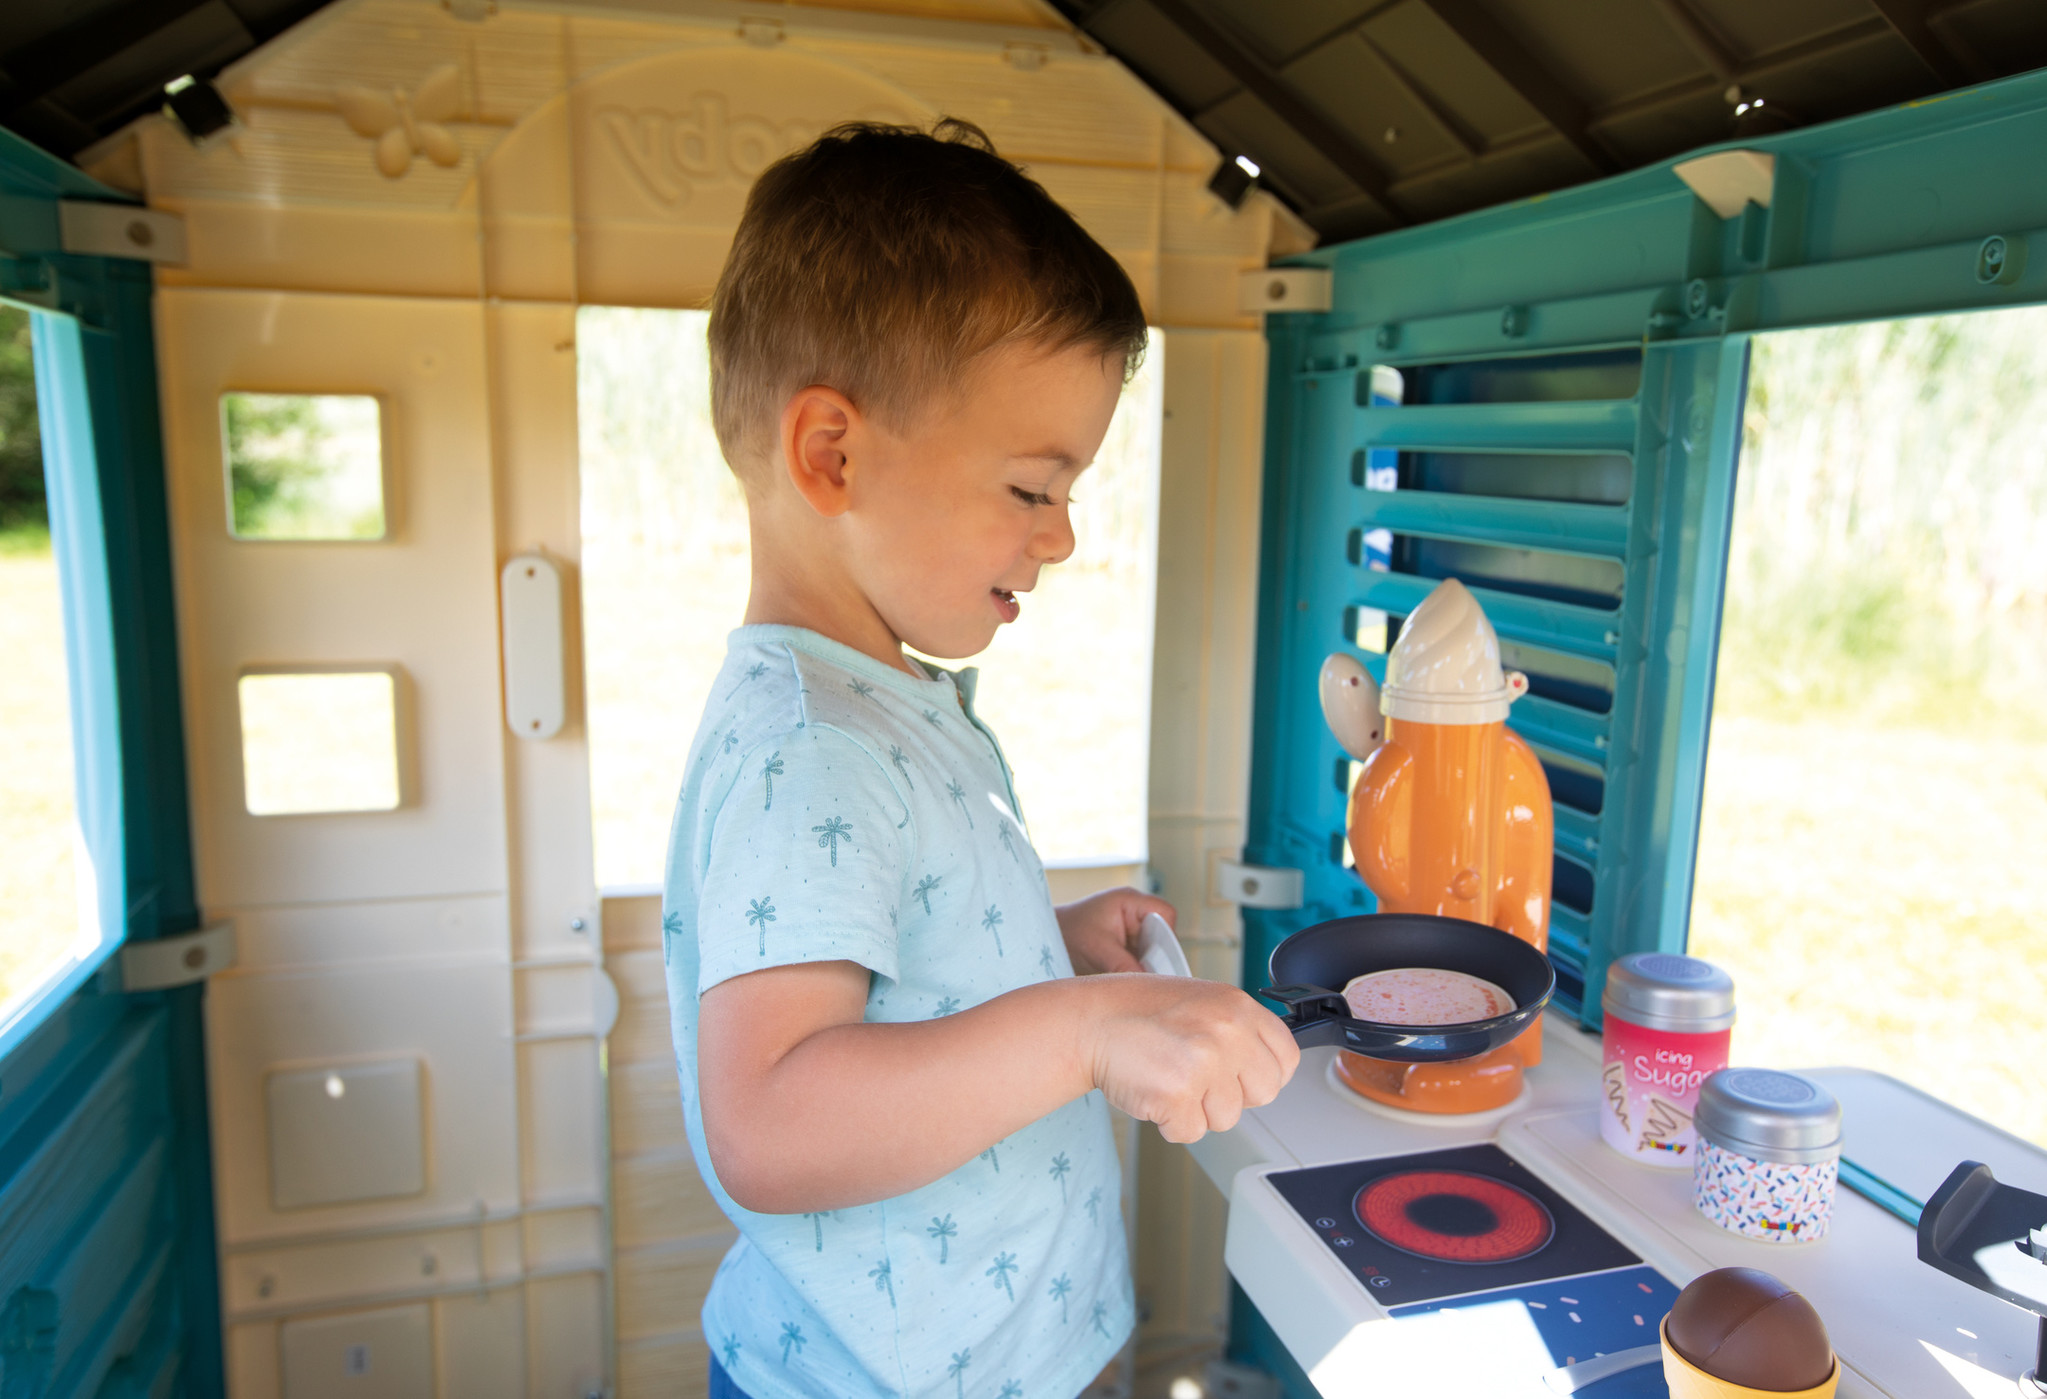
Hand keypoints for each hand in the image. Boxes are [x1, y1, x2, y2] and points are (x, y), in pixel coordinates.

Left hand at [1055, 887, 1174, 974]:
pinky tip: (1124, 979)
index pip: (1166, 914)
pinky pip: (1142, 960)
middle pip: (1163, 935)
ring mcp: (1131, 931)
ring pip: (1154, 951)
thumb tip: (1146, 985)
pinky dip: (1136, 971)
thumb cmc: (1067, 933)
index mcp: (1130, 901)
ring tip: (1128, 976)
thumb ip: (1123, 966)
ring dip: (1145, 965)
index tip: (1157, 959)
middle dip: (1156, 956)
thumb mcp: (1096, 950)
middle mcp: (1134, 914)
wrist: (1045, 941)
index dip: (1167, 937)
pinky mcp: (1125, 947)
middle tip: (1143, 974)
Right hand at [1086, 977, 1300, 1143]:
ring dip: (1197, 1109)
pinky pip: (1190, 1131)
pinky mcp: (1178, 1095)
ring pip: (1226, 1118)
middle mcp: (1228, 1033)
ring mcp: (1204, 1064)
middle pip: (1263, 1093)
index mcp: (1239, 1007)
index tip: (1244, 1076)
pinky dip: (1170, 1122)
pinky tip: (1154, 1091)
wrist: (1090, 1021)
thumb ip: (1238, 1029)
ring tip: (1169, 1077)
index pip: (1286, 1058)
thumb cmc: (1138, 1011)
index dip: (1263, 1073)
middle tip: (1199, 1077)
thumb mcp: (1202, 1001)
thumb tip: (1262, 1064)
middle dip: (1233, 1094)